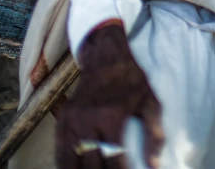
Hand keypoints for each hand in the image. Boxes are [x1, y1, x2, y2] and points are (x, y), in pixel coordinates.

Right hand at [56, 23, 163, 168]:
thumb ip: (154, 133)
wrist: (105, 58)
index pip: (114, 160)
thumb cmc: (131, 80)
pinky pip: (60, 154)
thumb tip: (154, 164)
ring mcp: (73, 122)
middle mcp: (89, 122)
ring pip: (70, 164)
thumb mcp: (150, 101)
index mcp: (112, 118)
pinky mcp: (63, 121)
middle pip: (91, 166)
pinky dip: (66, 166)